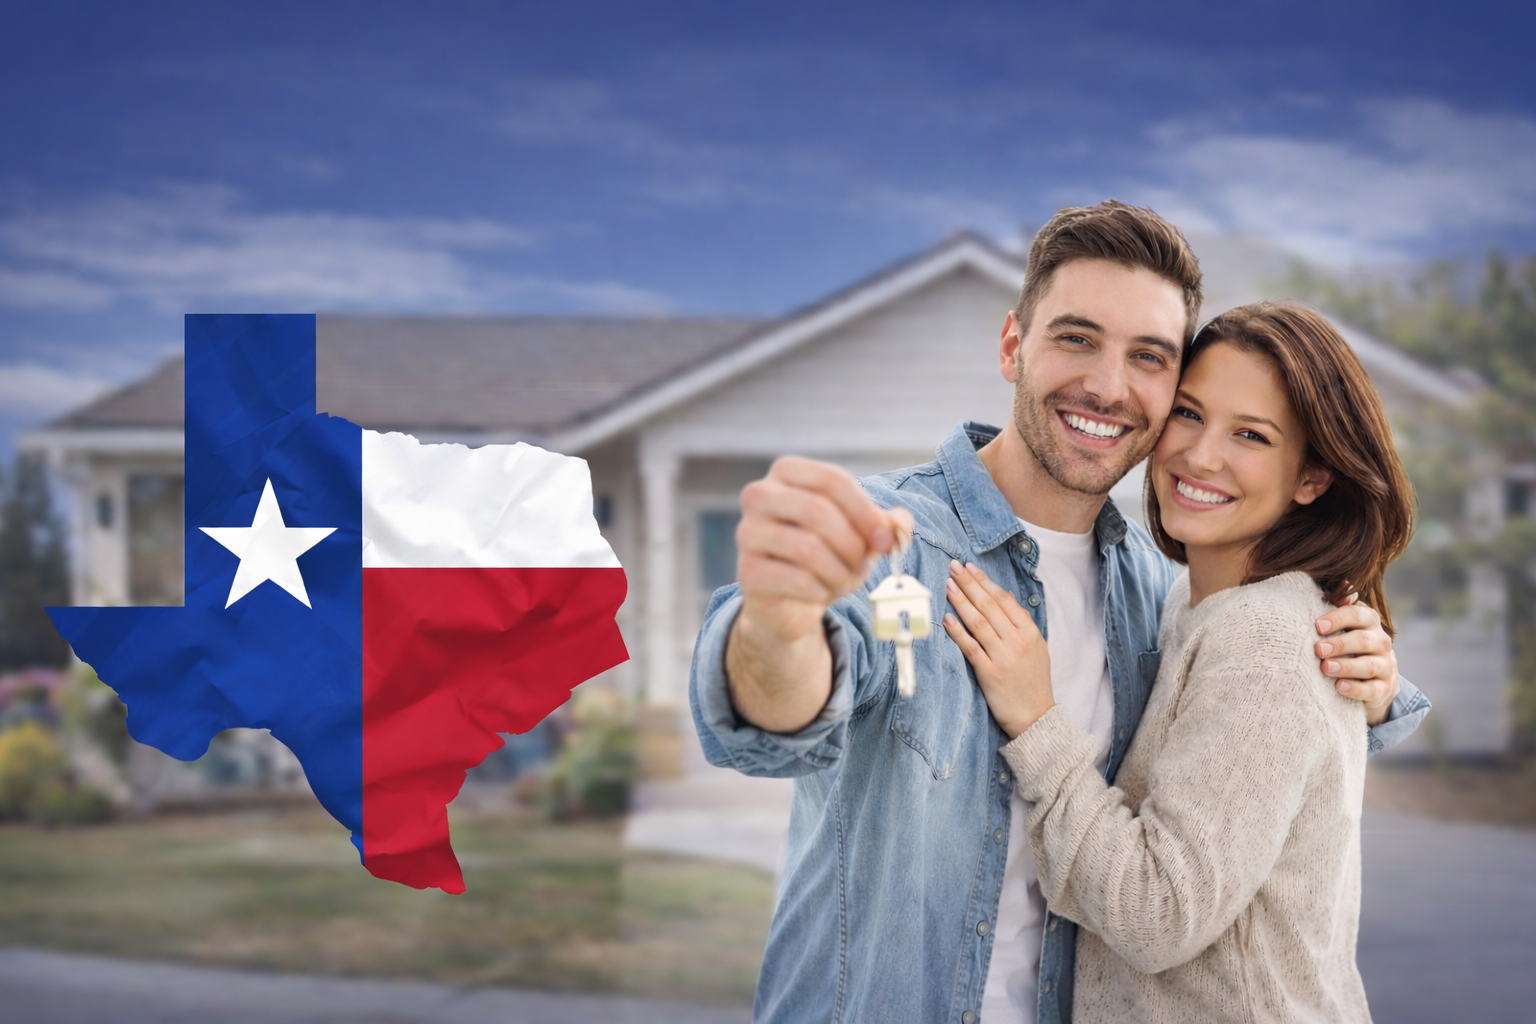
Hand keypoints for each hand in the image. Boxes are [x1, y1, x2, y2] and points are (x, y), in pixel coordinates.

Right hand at [727, 457, 911, 734]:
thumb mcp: (859, 535)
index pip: (831, 479)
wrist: (789, 601)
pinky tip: (823, 593)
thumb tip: (900, 522)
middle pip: (816, 510)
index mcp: (786, 473)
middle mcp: (759, 496)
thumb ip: (884, 523)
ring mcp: (748, 533)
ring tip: (844, 580)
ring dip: (838, 571)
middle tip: (863, 563)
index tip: (884, 539)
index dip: (864, 510)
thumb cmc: (826, 556)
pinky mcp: (747, 571)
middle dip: (851, 543)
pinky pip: (797, 580)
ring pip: (807, 548)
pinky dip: (822, 591)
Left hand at [941, 560, 1053, 738]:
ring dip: (961, 601)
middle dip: (969, 584)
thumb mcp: (1036, 648)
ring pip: (978, 622)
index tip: (970, 568)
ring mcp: (1003, 657)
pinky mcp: (990, 673)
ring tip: (947, 585)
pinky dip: (958, 632)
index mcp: (1030, 632)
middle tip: (953, 567)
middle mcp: (1017, 641)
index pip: (1004, 600)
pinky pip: (971, 648)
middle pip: (989, 606)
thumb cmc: (1034, 682)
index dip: (985, 582)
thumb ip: (1021, 623)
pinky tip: (947, 618)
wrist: (1036, 717)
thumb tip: (1005, 596)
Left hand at [1314, 596, 1398, 725]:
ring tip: (1326, 667)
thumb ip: (1340, 608)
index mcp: (1370, 622)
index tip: (1317, 625)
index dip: (1338, 618)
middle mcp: (1381, 643)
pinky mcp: (1384, 689)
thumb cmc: (1349, 646)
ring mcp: (1385, 667)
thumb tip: (1343, 585)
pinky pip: (1372, 690)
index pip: (1358, 615)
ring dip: (1346, 666)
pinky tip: (1339, 687)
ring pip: (1368, 665)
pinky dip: (1355, 689)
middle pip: (1363, 640)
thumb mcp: (1345, 625)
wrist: (1373, 680)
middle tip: (1318, 649)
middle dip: (1340, 644)